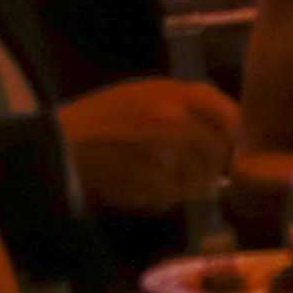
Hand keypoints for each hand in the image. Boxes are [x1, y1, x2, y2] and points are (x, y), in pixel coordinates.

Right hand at [57, 78, 240, 212]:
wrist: (61, 144)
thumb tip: (223, 127)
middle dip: (206, 168)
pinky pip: (170, 197)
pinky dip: (158, 199)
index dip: (231, 136)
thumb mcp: (143, 93)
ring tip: (155, 180)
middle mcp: (176, 119)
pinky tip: (137, 189)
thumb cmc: (100, 116)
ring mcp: (166, 152)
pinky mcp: (152, 182)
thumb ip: (183, 105)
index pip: (230, 116)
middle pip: (216, 154)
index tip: (224, 147)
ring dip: (182, 187)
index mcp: (175, 93)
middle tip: (188, 174)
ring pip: (197, 180)